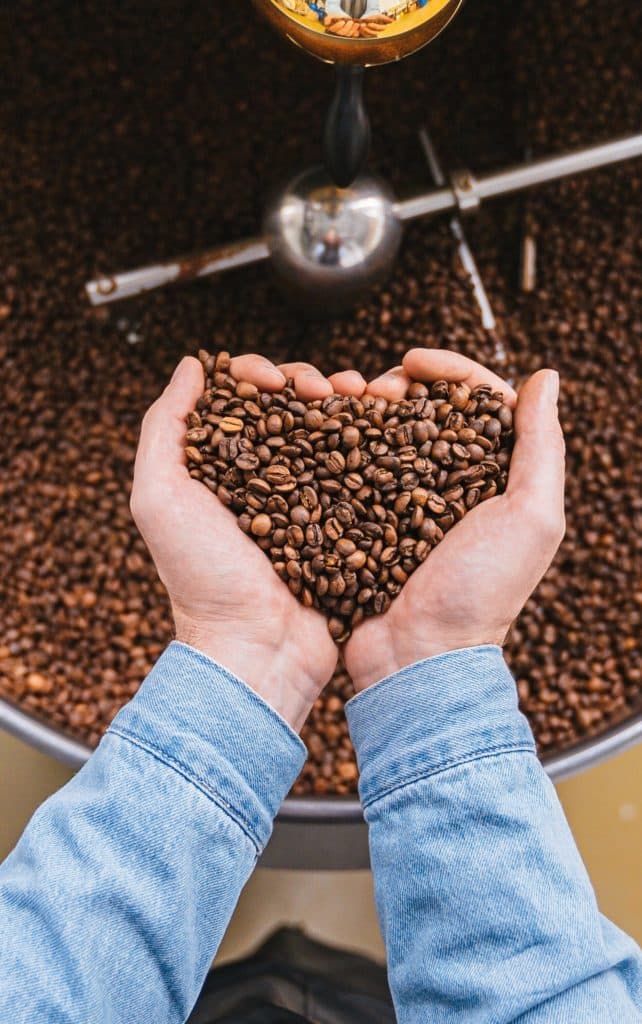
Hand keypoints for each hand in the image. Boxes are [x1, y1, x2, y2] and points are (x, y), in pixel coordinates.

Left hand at [131, 354, 365, 730]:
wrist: (258, 647)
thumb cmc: (201, 577)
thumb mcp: (159, 497)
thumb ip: (163, 427)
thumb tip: (193, 365)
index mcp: (220, 468)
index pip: (239, 401)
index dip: (255, 374)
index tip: (269, 379)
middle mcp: (265, 478)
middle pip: (289, 410)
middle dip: (307, 383)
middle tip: (324, 387)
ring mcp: (309, 500)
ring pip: (331, 432)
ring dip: (348, 404)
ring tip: (366, 393)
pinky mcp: (345, 521)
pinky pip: (363, 471)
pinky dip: (376, 441)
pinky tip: (387, 422)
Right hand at [345, 349, 565, 691]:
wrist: (418, 657)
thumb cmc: (481, 593)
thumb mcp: (532, 518)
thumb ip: (543, 447)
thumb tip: (546, 377)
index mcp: (495, 478)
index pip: (477, 401)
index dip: (449, 369)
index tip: (414, 360)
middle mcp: (451, 485)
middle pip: (427, 411)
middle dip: (399, 385)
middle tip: (374, 386)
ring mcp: (404, 504)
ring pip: (385, 435)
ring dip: (363, 409)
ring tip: (341, 402)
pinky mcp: (366, 521)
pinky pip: (351, 471)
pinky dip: (337, 445)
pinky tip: (320, 432)